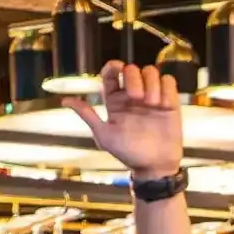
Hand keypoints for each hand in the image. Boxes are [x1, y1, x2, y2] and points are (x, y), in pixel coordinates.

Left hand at [64, 61, 182, 177]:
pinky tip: (163, 103)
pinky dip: (166, 88)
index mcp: (115, 101)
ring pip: (151, 72)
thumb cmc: (128, 153)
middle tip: (137, 97)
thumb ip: (87, 115)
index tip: (117, 68)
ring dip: (151, 83)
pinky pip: (168, 81)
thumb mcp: (104, 136)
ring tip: (152, 104)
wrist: (153, 166)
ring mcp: (151, 98)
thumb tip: (64, 100)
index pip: (111, 74)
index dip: (113, 66)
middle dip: (134, 77)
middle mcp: (133, 96)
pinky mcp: (169, 102)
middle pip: (132, 69)